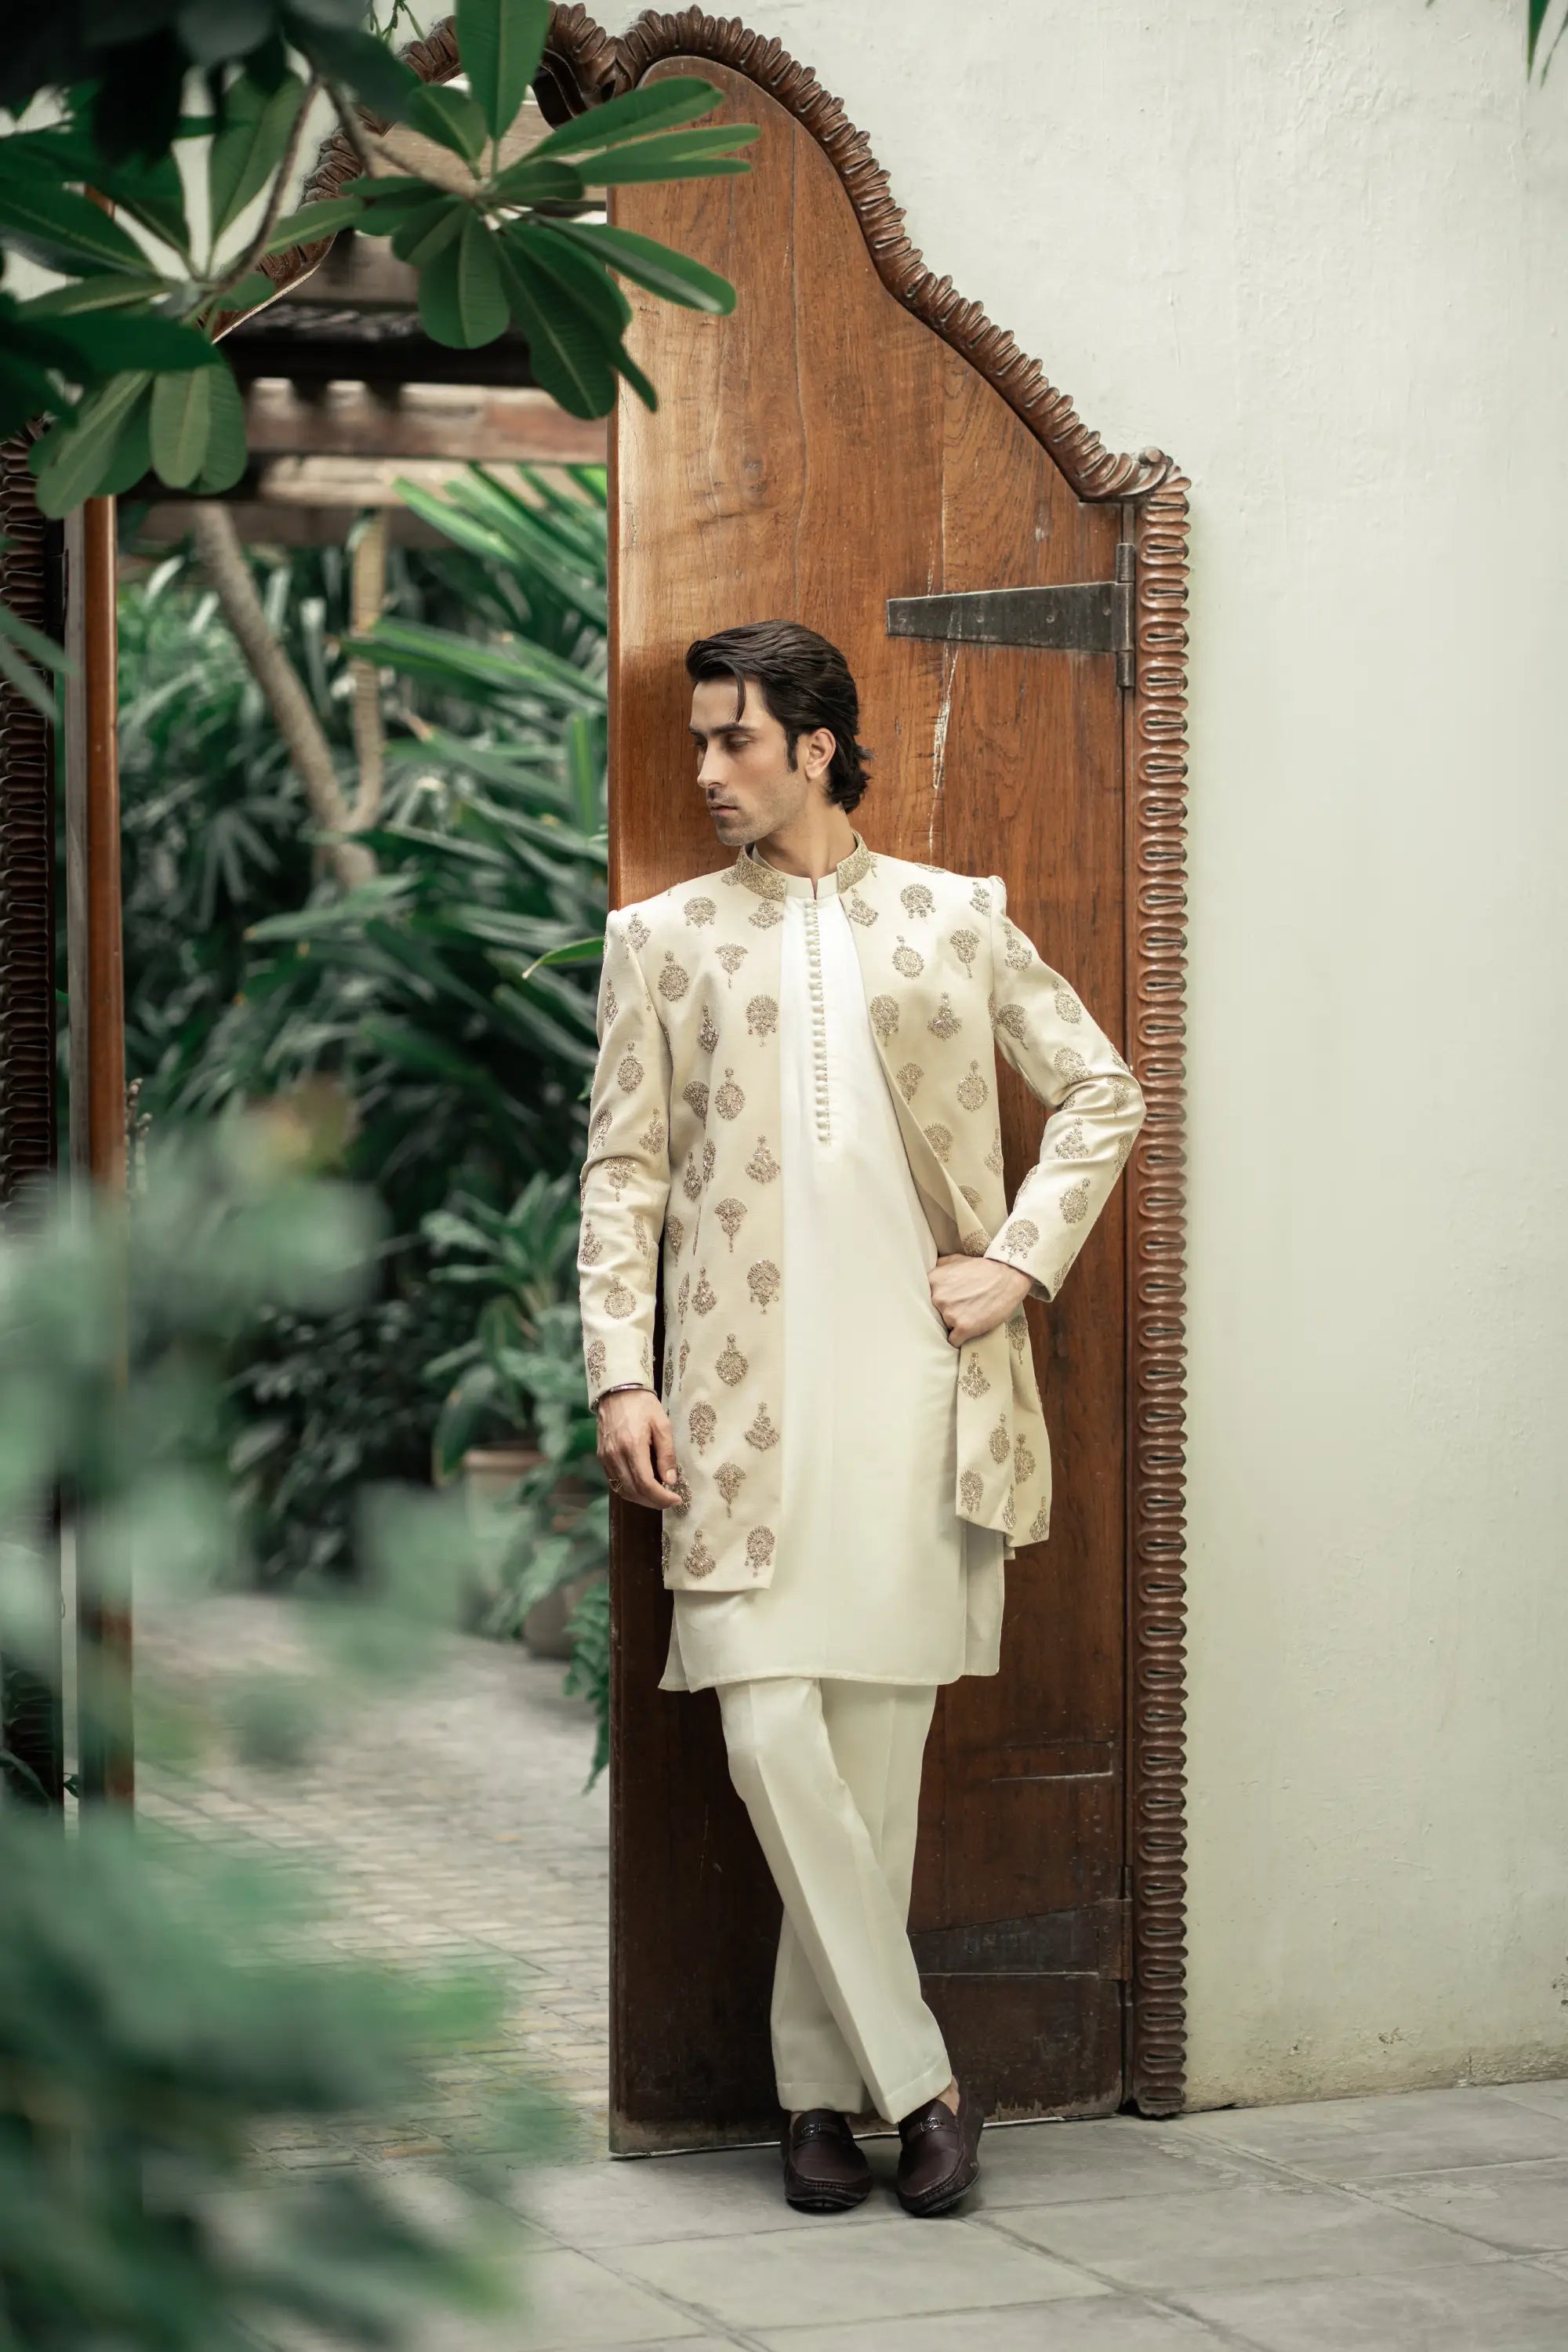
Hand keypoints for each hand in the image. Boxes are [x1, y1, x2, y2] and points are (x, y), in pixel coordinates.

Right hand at [596, 1389, 683, 1507]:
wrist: (617, 1390)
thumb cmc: (643, 1405)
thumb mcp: (662, 1425)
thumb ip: (667, 1454)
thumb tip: (670, 1481)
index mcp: (632, 1446)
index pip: (646, 1484)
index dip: (661, 1497)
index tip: (676, 1499)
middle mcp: (615, 1455)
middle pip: (634, 1491)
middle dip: (653, 1502)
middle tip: (669, 1501)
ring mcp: (605, 1457)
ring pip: (622, 1490)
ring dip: (641, 1499)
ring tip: (657, 1497)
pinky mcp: (601, 1456)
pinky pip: (614, 1481)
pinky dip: (629, 1489)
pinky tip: (642, 1487)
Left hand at [928, 1254, 1032, 1346]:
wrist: (1008, 1276)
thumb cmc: (982, 1268)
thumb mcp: (956, 1259)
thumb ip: (938, 1267)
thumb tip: (927, 1274)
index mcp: (933, 1281)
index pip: (922, 1299)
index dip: (931, 1304)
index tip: (938, 1305)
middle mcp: (937, 1298)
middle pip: (931, 1315)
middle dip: (942, 1314)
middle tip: (957, 1310)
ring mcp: (950, 1314)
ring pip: (943, 1327)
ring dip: (952, 1325)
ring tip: (966, 1317)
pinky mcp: (965, 1328)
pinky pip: (953, 1341)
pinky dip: (958, 1340)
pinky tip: (966, 1332)